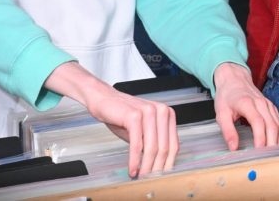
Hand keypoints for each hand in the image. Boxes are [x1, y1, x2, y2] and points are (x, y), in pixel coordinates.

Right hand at [45, 62, 177, 178]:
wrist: (104, 99)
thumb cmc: (123, 115)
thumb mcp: (143, 129)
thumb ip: (153, 142)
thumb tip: (159, 166)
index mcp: (167, 114)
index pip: (174, 144)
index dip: (169, 163)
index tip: (163, 175)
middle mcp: (161, 111)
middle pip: (164, 148)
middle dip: (157, 168)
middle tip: (151, 180)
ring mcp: (148, 112)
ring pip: (152, 148)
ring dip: (146, 166)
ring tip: (141, 177)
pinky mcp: (134, 116)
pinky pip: (137, 144)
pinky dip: (135, 160)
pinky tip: (132, 169)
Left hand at [212, 62, 278, 149]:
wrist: (234, 79)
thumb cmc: (227, 96)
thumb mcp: (221, 113)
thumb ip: (227, 131)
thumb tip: (234, 147)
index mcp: (247, 103)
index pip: (258, 122)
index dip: (260, 138)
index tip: (258, 151)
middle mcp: (261, 103)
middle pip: (271, 125)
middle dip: (271, 143)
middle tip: (268, 157)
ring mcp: (268, 104)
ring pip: (278, 124)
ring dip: (278, 140)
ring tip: (274, 154)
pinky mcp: (271, 107)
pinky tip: (278, 143)